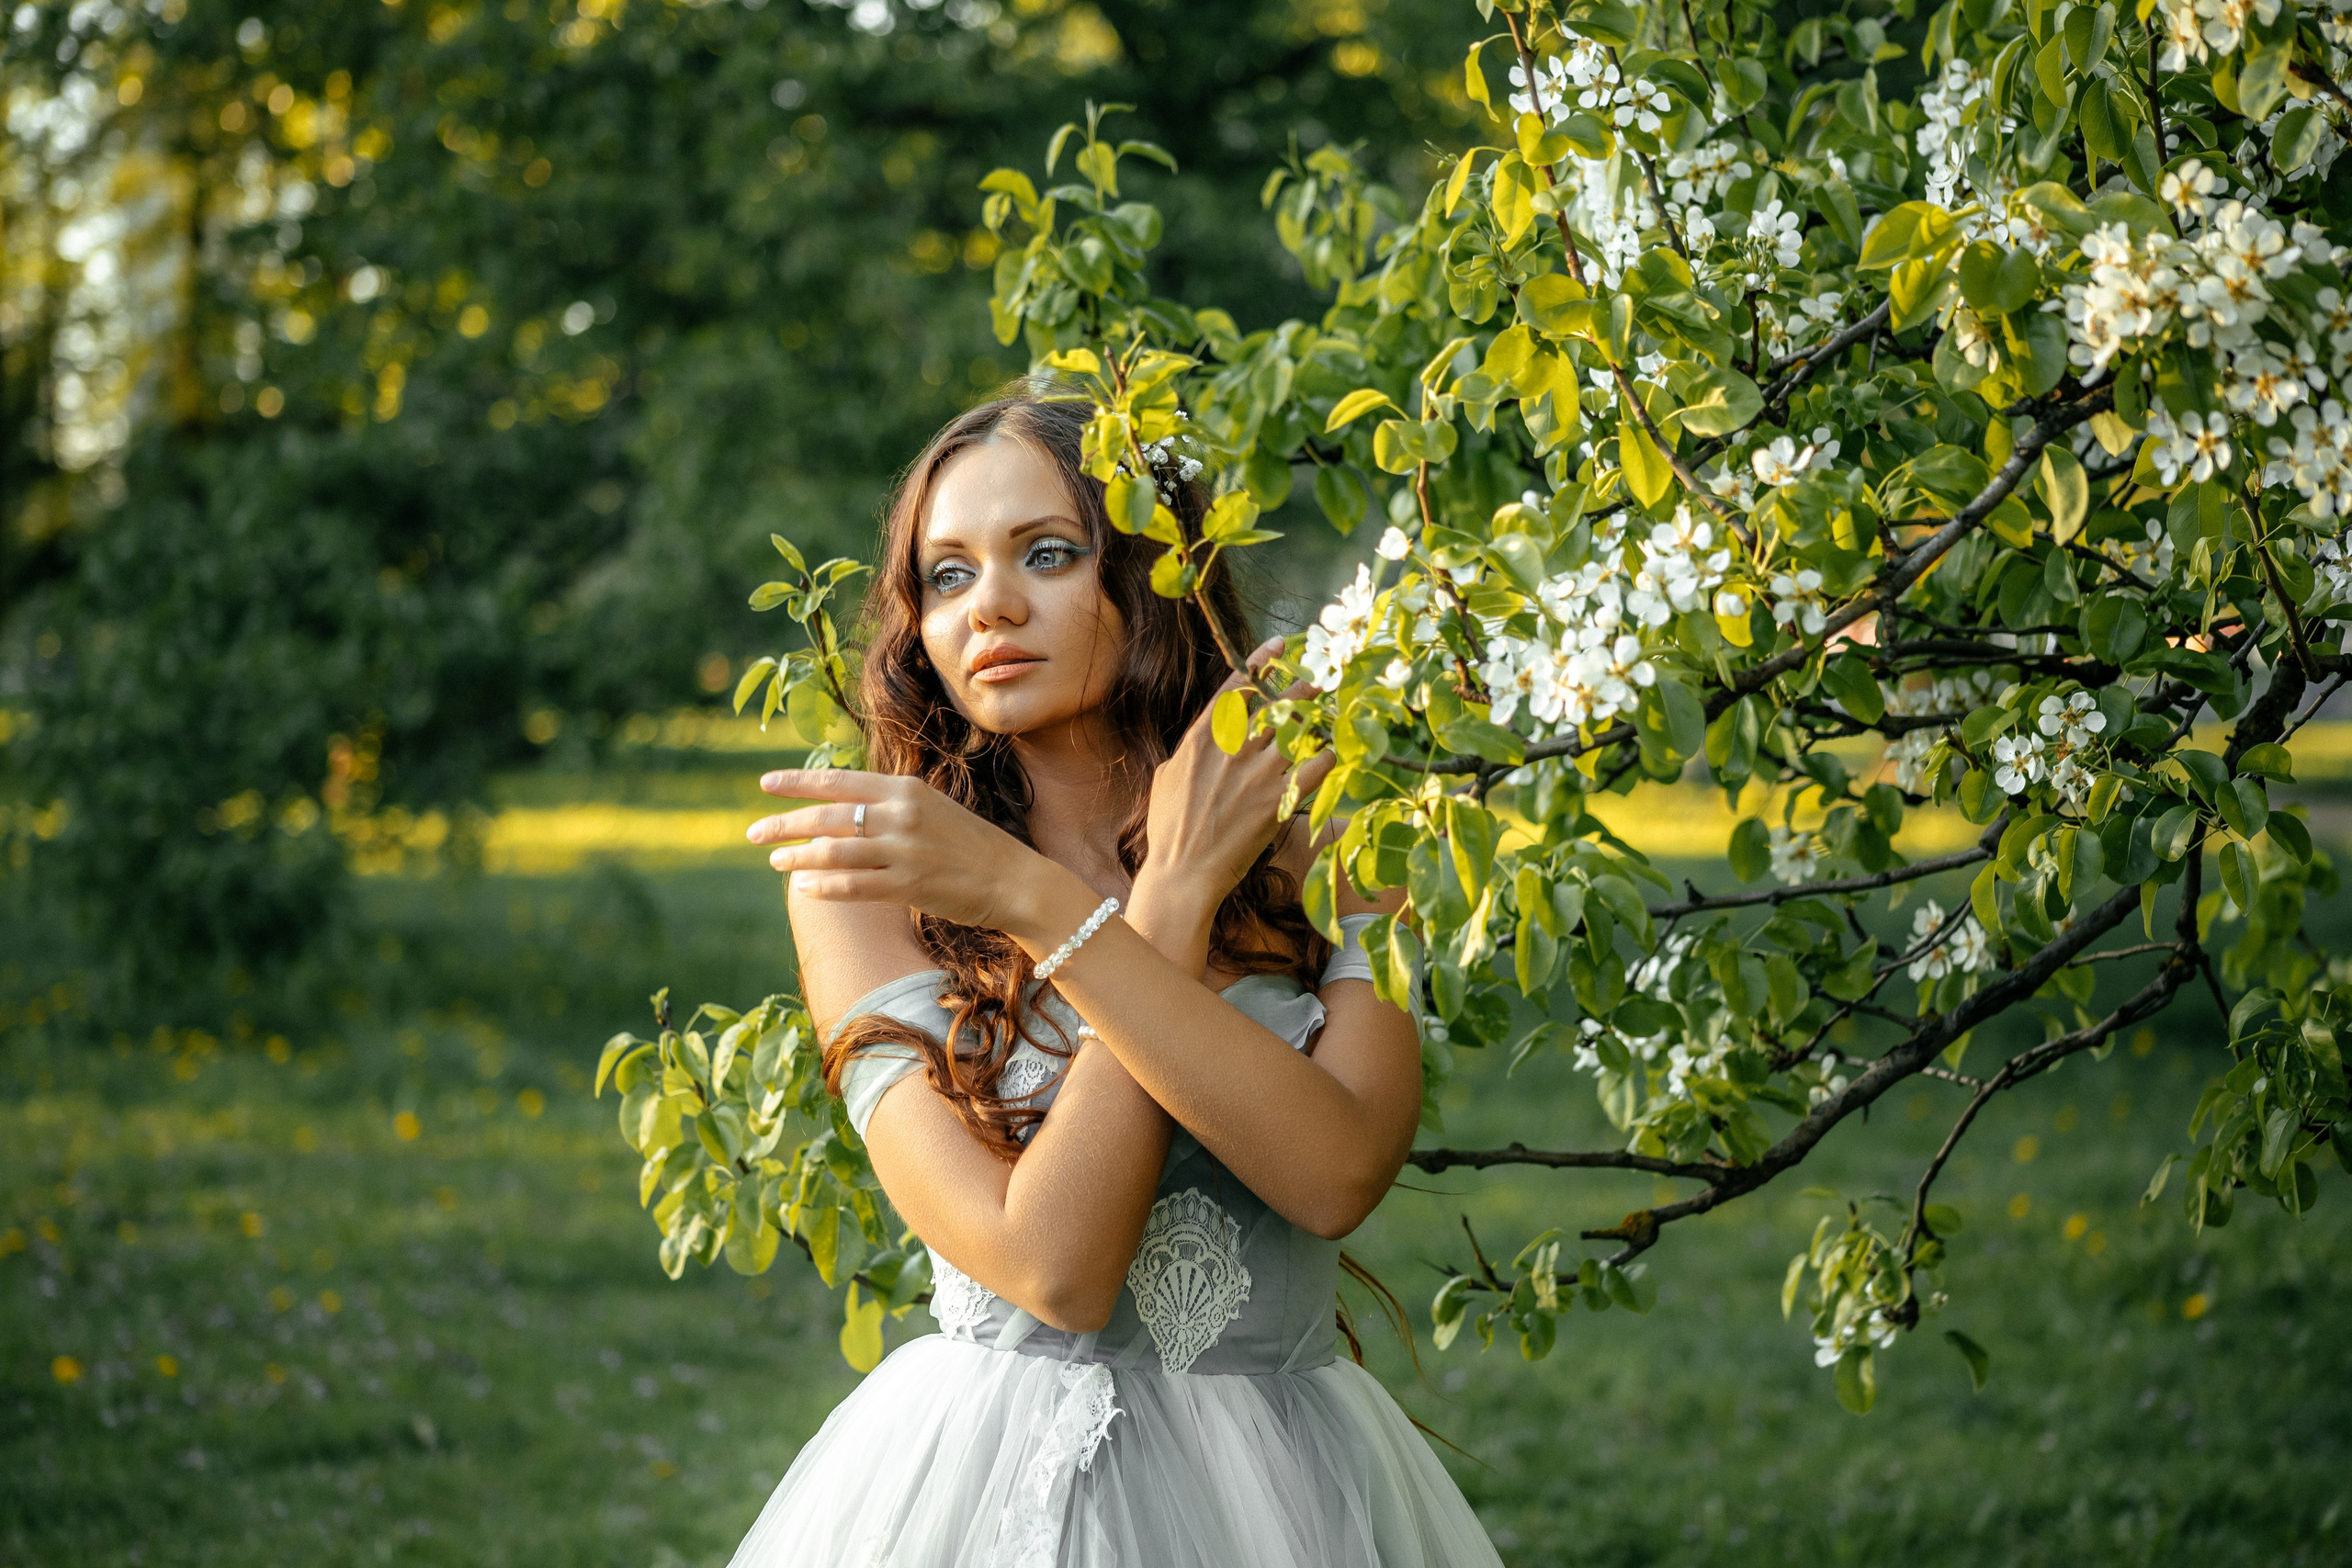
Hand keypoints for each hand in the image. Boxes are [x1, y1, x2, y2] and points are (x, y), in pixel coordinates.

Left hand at [747, 770, 1081, 940]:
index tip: (765, 783)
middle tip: (753, 832)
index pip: (839, 781)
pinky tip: (804, 887)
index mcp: (905, 789)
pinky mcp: (909, 884)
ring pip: (834, 851)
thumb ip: (890, 804)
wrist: (1015, 879)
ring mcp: (904, 850)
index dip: (797, 782)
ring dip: (797, 856)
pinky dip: (823, 886)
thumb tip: (844, 805)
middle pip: (827, 816)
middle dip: (784, 823)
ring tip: (776, 860)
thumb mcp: (931, 809)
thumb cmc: (970, 845)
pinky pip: (853, 885)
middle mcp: (901, 814)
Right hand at [1139, 638, 1334, 912]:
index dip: (1259, 662)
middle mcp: (1231, 750)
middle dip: (1299, 689)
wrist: (1183, 873)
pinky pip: (1314, 767)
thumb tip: (1199, 743)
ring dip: (1315, 721)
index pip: (1234, 688)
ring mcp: (1256, 774)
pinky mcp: (1278, 800)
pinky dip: (1326, 757)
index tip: (1278, 645)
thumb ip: (1188, 753)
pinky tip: (1331, 754)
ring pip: (1298, 731)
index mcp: (1201, 740)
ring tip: (1327, 716)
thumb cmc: (1169, 831)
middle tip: (1316, 682)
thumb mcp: (1166, 779)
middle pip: (1274, 704)